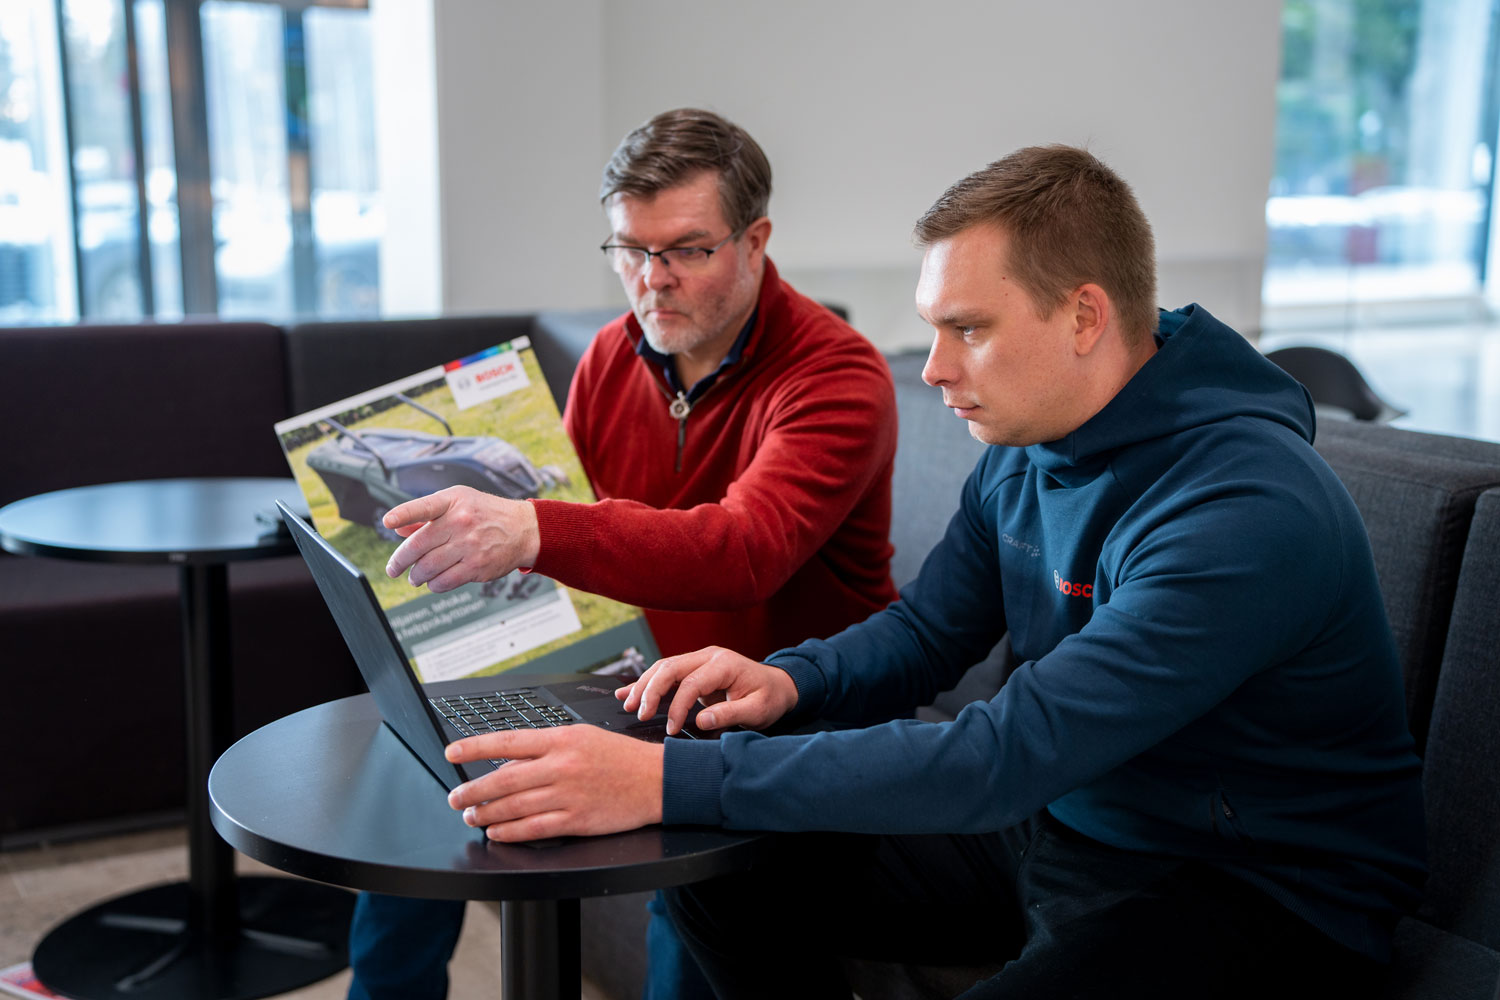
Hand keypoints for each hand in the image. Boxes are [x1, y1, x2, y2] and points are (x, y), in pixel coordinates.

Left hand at [383, 486, 539, 591]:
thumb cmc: (485, 514)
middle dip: (399, 561)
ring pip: (428, 567)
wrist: (523, 529)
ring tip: (414, 577)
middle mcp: (461, 522)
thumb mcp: (458, 503)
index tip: (387, 522)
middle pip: (418, 545)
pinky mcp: (477, 567)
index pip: (424, 507)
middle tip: (393, 568)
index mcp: (454, 502)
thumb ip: (427, 516)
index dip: (403, 514)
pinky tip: (433, 582)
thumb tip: (398, 529)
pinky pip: (444, 582)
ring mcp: (469, 545)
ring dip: (416, 576)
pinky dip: (433, 585)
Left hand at [445, 725, 663, 840]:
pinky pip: (533, 828)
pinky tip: (497, 833)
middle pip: (503, 779)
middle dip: (472, 790)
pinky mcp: (577, 820)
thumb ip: (548, 747)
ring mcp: (568, 794)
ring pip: (514, 806)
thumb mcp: (584, 737)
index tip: (452, 753)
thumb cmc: (622, 758)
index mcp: (562, 739)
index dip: (474, 747)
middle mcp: (561, 766)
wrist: (657, 780)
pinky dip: (510, 832)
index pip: (508, 741)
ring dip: (487, 813)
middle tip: (455, 797)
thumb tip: (510, 759)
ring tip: (472, 816)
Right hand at [618, 646, 798, 735]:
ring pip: (663, 668)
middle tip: (640, 714)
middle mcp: (709, 656)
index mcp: (724, 664)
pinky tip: (628, 692)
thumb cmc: (770, 698)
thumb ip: (730, 715)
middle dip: (651, 691)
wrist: (779, 685)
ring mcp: (700, 660)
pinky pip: (666, 673)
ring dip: (644, 686)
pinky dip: (647, 683)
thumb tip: (701, 722)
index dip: (678, 707)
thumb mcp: (757, 710)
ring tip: (628, 705)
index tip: (672, 729)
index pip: (691, 684)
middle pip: (670, 668)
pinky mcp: (694, 669)